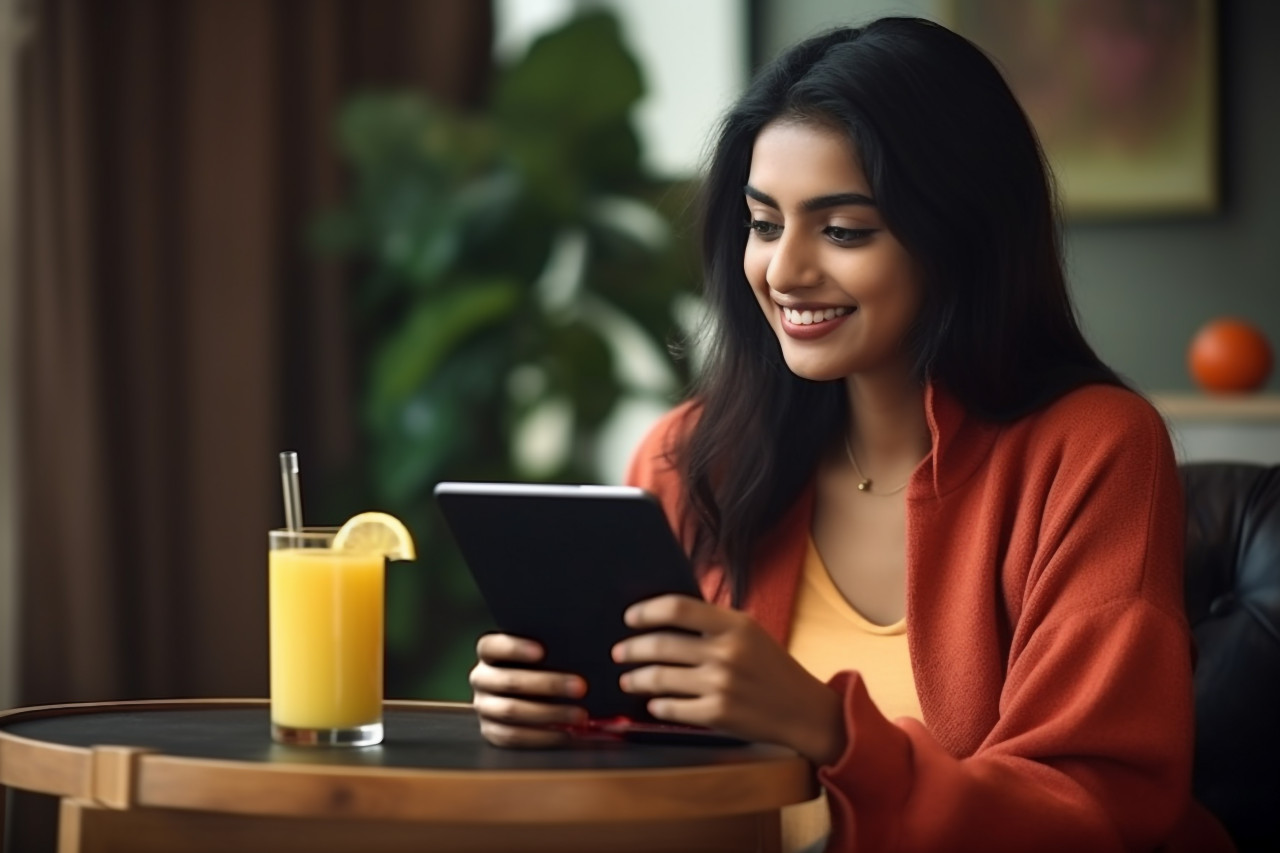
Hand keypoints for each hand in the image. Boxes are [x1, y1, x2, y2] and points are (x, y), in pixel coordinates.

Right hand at [469, 633, 587, 747]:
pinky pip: (513, 737)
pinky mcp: (490, 732)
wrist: (523, 695)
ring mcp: (483, 707)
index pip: (491, 646)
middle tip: (581, 686)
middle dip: (548, 684)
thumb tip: (585, 649)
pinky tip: (566, 733)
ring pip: (511, 711)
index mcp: (488, 653)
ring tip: (580, 715)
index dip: (515, 648)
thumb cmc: (542, 666)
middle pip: (509, 681)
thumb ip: (553, 649)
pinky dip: (542, 736)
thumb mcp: (542, 654)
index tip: (543, 651)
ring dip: (549, 713)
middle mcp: (481, 678)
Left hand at [612, 595, 845, 764]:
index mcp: (735, 625)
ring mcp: (721, 685)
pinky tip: (654, 703)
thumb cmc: (773, 668)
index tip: (630, 618)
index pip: (678, 609)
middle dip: (631, 649)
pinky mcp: (718, 714)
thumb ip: (713, 624)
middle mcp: (726, 652)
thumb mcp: (750, 633)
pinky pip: (671, 708)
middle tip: (619, 652)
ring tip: (628, 680)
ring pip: (659, 678)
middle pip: (660, 644)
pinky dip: (656, 705)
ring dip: (636, 679)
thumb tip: (665, 617)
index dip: (646, 611)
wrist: (804, 710)